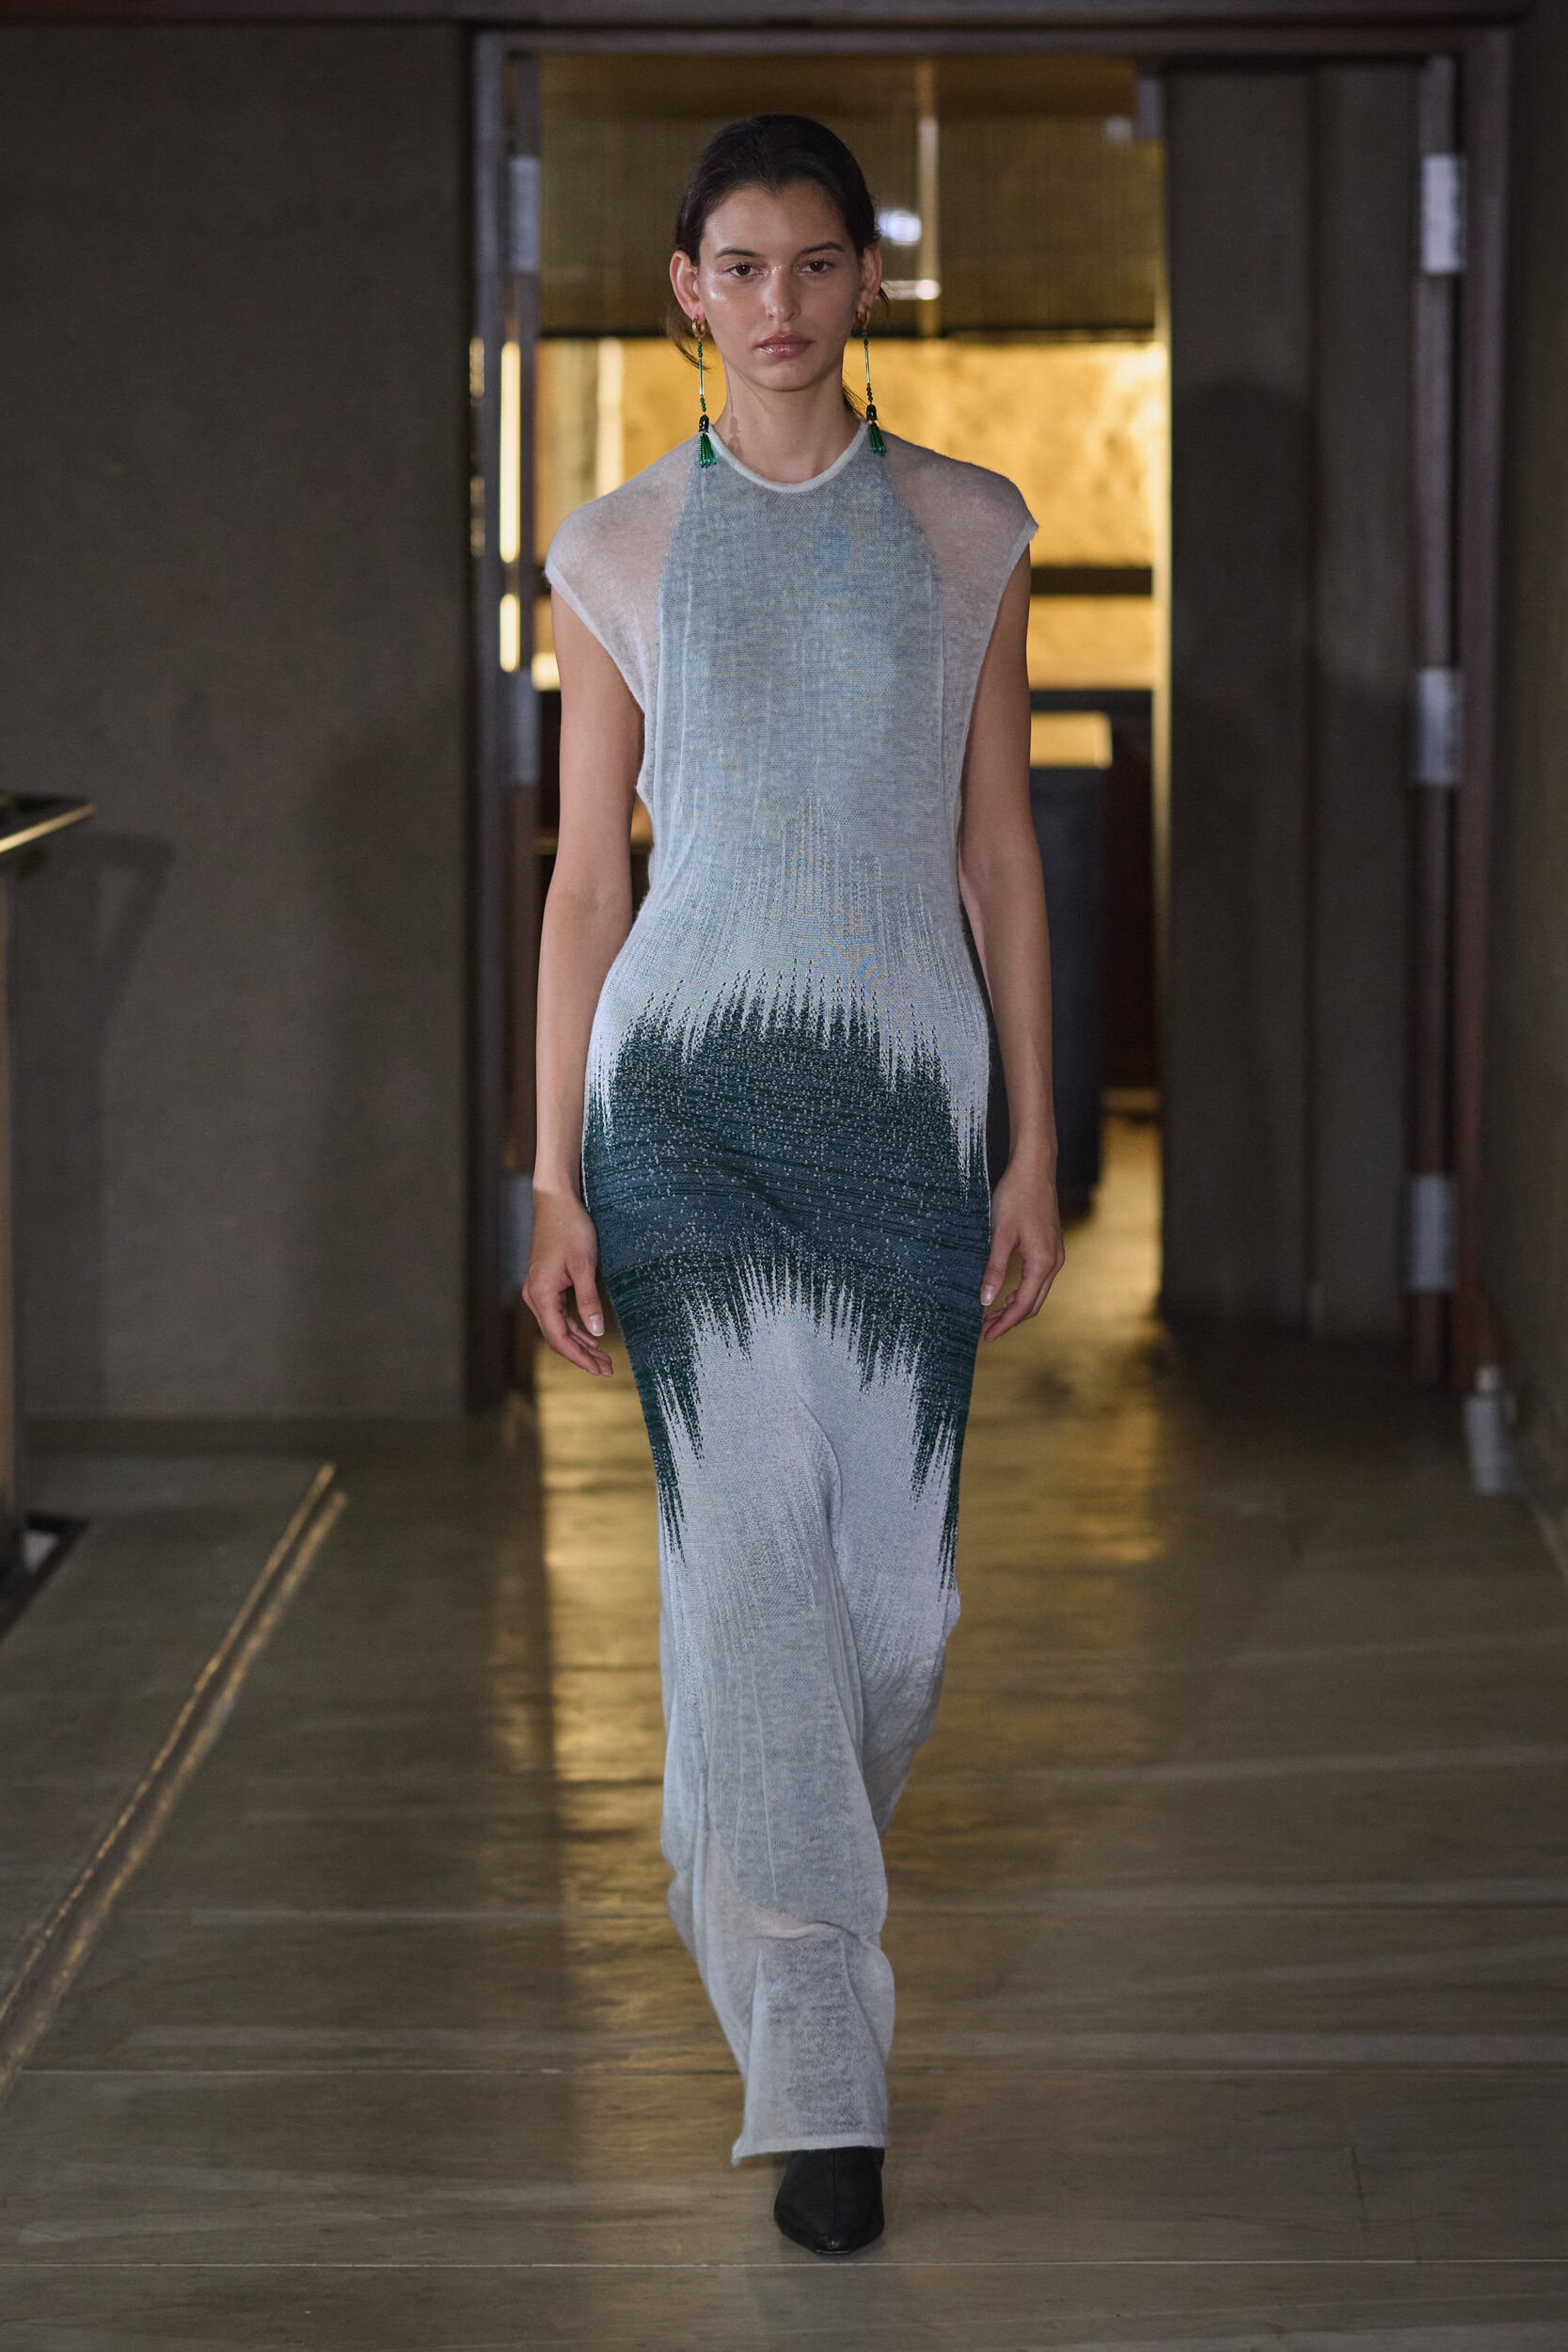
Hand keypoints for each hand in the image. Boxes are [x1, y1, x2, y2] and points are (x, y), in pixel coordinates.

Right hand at [522, 1188, 612, 1375]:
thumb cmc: (571, 1228)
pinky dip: (575, 1327)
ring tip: (602, 1358)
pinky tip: (591, 1336)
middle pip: (557, 1336)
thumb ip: (589, 1300)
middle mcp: (535, 1296)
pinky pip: (559, 1314)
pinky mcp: (545, 1284)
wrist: (556, 1202)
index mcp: (541, 1294)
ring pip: (558, 1327)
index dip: (579, 1357)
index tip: (600, 1370)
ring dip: (580, 1343)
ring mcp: (538, 1291)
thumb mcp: (584, 1265)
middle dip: (582, 1355)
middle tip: (607, 1369)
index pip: (559, 1337)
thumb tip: (597, 1333)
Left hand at [979, 1157, 1064, 1340]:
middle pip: (1033, 1304)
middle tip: (984, 1331)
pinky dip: (1022, 1292)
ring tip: (990, 1316)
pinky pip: (1038, 1280)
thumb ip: (994, 1269)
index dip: (1005, 1324)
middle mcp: (1054, 1262)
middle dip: (1009, 1320)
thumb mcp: (999, 1234)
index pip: (1024, 1305)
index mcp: (1042, 1262)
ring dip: (1015, 1307)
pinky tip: (1005, 1295)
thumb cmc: (1015, 1197)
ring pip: (1036, 1293)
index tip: (987, 1336)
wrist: (1034, 1170)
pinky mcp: (1050, 1248)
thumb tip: (986, 1300)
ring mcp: (1055, 1255)